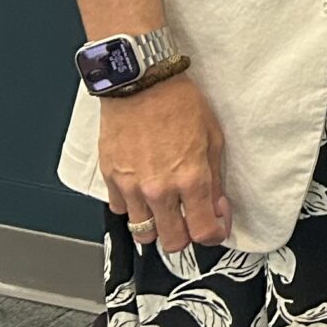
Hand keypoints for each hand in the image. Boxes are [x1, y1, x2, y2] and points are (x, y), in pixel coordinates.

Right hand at [100, 73, 231, 254]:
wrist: (140, 84)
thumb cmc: (180, 104)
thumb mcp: (213, 138)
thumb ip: (214, 179)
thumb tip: (216, 206)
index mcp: (191, 179)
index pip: (203, 232)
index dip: (214, 233)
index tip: (216, 224)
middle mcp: (159, 190)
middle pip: (172, 243)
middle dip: (185, 236)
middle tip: (189, 220)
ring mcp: (131, 188)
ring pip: (143, 233)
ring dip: (157, 226)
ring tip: (165, 207)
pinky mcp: (110, 180)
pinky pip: (121, 210)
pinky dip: (133, 207)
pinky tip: (142, 190)